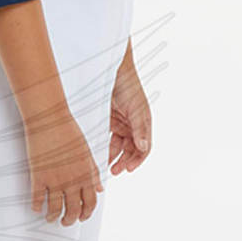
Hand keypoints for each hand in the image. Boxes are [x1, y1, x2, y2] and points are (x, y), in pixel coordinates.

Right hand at [24, 107, 103, 225]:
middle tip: (66, 222)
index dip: (87, 213)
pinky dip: (37, 206)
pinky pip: (38, 199)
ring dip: (53, 217)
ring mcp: (55, 180)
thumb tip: (100, 189)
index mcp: (86, 174)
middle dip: (70, 219)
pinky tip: (36, 208)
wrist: (50, 119)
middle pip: (73, 209)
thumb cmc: (69, 131)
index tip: (82, 217)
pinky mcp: (39, 177)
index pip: (91, 201)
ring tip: (51, 218)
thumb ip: (94, 172)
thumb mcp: (87, 152)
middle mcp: (72, 180)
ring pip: (55, 208)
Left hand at [108, 60, 151, 174]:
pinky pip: (106, 138)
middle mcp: (133, 125)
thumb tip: (144, 148)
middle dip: (124, 161)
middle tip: (115, 171)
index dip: (137, 160)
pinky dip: (103, 147)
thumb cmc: (127, 86)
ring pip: (117, 146)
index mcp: (143, 123)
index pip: (144, 147)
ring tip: (106, 167)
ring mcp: (120, 123)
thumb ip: (139, 129)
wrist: (111, 69)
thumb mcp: (135, 108)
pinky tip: (98, 154)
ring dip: (113, 157)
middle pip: (130, 150)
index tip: (128, 168)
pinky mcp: (107, 120)